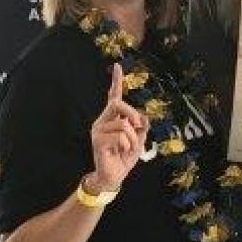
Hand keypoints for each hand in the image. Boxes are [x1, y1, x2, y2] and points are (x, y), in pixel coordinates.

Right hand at [88, 63, 146, 191]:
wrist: (114, 176)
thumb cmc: (124, 157)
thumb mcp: (139, 140)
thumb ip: (141, 127)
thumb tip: (143, 117)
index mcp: (112, 118)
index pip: (113, 96)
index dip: (116, 81)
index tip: (118, 66)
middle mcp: (102, 121)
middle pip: (118, 104)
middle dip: (132, 113)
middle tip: (138, 126)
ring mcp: (98, 130)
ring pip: (123, 124)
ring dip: (133, 138)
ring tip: (127, 147)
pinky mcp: (98, 140)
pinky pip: (121, 136)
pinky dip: (128, 144)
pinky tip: (121, 151)